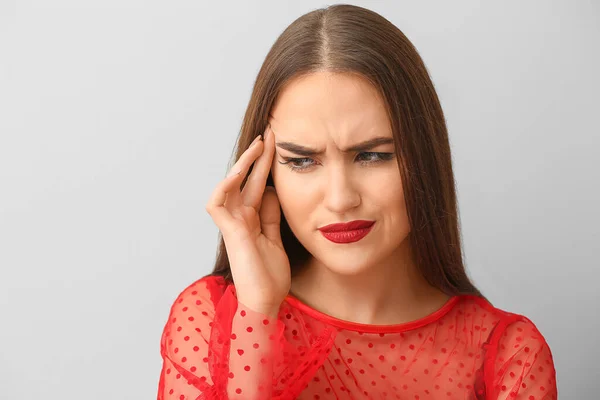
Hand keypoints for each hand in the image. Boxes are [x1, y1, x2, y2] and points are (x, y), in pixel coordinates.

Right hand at [205, 124, 289, 312]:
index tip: (277, 143)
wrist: (265, 302)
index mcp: (252, 219)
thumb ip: (271, 215)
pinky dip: (225, 187)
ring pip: (229, 185)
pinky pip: (218, 204)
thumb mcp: (275, 237)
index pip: (258, 184)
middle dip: (257, 156)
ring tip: (258, 146)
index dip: (265, 164)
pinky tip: (238, 173)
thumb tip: (273, 191)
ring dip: (242, 164)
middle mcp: (240, 218)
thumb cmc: (270, 276)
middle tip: (270, 133)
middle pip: (246, 180)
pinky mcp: (230, 233)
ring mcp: (233, 224)